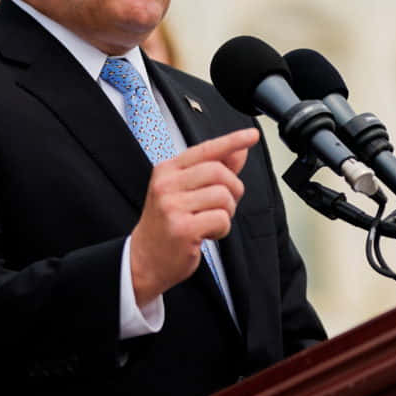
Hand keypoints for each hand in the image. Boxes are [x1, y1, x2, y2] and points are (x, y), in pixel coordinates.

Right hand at [129, 127, 258, 304]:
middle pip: (219, 172)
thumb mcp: (185, 191)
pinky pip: (221, 219)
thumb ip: (213, 169)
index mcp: (167, 170)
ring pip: (223, 196)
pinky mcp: (182, 228)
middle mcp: (167, 184)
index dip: (232, 141)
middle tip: (224, 205)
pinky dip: (222, 229)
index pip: (205, 149)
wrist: (144, 260)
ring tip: (210, 221)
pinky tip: (206, 234)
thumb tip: (239, 150)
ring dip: (227, 213)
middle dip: (233, 190)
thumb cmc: (166, 224)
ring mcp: (172, 206)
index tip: (252, 135)